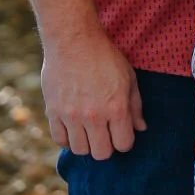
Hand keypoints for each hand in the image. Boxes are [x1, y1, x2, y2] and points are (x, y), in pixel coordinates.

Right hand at [41, 28, 145, 158]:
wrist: (74, 40)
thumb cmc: (105, 57)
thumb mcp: (129, 77)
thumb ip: (135, 106)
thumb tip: (141, 128)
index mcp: (116, 107)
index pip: (123, 144)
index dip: (125, 141)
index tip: (121, 132)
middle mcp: (94, 115)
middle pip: (101, 153)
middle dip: (107, 146)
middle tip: (105, 133)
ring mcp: (71, 115)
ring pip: (80, 150)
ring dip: (87, 143)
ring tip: (89, 130)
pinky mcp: (53, 112)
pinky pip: (59, 140)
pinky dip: (68, 139)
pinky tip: (74, 129)